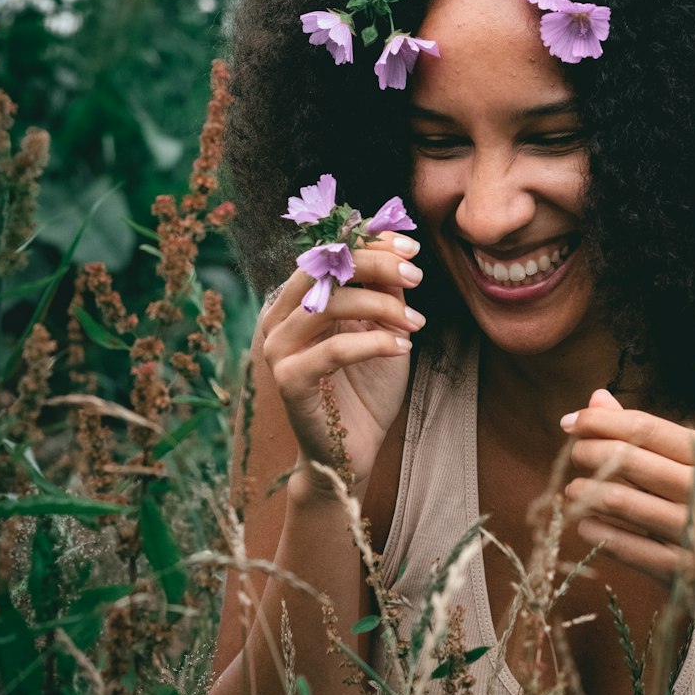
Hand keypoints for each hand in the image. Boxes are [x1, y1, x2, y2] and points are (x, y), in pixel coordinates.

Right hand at [260, 233, 424, 490]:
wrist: (351, 451)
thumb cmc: (365, 389)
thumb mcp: (382, 329)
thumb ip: (384, 291)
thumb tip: (399, 250)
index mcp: (296, 301)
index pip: (328, 254)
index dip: (369, 243)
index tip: (412, 248)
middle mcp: (279, 319)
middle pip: (322, 270)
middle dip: (374, 264)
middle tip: (415, 275)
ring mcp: (278, 350)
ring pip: (328, 306)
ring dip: (381, 307)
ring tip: (416, 323)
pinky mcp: (288, 381)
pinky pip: (332, 351)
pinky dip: (373, 343)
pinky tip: (403, 347)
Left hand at [561, 388, 694, 640]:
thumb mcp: (690, 470)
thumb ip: (643, 435)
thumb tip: (597, 398)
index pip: (644, 427)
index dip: (600, 421)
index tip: (570, 422)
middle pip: (628, 458)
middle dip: (588, 452)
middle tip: (571, 456)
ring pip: (620, 501)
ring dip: (584, 493)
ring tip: (572, 491)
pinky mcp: (682, 569)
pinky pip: (623, 545)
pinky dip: (594, 531)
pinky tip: (584, 525)